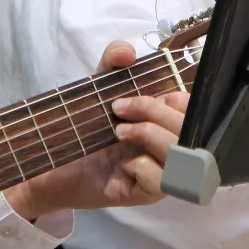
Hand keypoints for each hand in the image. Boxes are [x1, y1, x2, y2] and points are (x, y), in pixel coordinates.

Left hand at [2, 40, 187, 220]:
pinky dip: (144, 167)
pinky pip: (161, 181)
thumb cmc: (84, 125)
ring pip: (180, 157)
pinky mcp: (145, 195)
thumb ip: (113, 60)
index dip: (178, 99)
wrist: (53, 161)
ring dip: (149, 136)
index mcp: (167, 121)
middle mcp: (170, 148)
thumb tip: (127, 53)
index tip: (149, 94)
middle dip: (155, 112)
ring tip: (119, 132)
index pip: (195, 110)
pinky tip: (125, 164)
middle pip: (189, 130)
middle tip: (119, 108)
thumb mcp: (99, 85)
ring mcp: (162, 173)